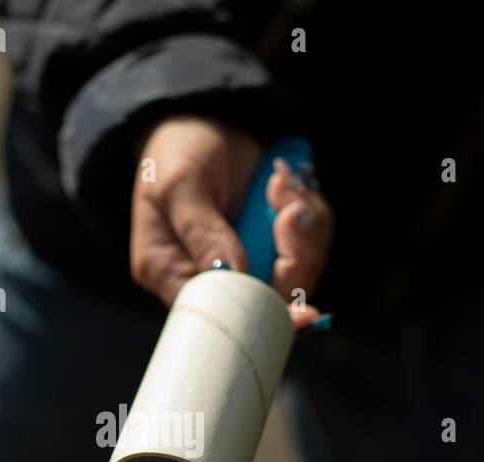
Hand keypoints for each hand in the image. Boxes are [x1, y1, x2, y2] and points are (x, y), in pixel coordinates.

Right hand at [130, 117, 332, 327]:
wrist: (200, 122)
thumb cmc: (174, 154)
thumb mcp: (180, 186)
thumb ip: (204, 232)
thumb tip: (233, 275)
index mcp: (172, 274)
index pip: (219, 316)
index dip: (261, 317)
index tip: (301, 314)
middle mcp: (212, 278)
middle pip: (270, 301)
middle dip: (292, 258)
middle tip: (287, 212)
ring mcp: (248, 263)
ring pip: (300, 273)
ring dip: (302, 229)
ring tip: (278, 187)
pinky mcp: (274, 244)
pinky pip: (311, 244)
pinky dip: (308, 214)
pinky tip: (282, 185)